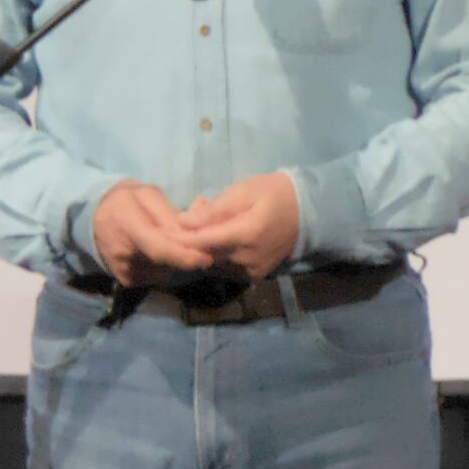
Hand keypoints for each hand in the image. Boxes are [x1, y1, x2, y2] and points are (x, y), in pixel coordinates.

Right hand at [90, 181, 214, 287]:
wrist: (93, 218)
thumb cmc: (125, 202)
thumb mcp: (147, 195)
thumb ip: (171, 214)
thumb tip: (196, 229)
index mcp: (128, 228)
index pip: (160, 250)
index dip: (185, 255)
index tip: (207, 256)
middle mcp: (124, 257)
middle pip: (167, 263)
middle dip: (186, 255)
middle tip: (200, 242)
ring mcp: (125, 273)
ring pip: (165, 271)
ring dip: (176, 260)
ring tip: (177, 242)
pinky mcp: (128, 282)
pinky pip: (158, 275)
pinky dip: (166, 265)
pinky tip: (164, 251)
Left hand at [172, 171, 301, 282]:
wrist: (306, 212)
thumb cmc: (273, 194)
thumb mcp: (243, 192)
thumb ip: (214, 209)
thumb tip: (184, 220)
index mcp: (247, 235)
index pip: (203, 242)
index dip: (180, 238)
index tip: (162, 230)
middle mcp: (248, 259)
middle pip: (205, 256)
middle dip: (189, 241)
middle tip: (184, 219)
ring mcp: (251, 271)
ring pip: (213, 264)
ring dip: (201, 248)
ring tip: (201, 224)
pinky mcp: (253, 276)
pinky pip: (224, 268)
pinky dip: (215, 255)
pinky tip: (216, 237)